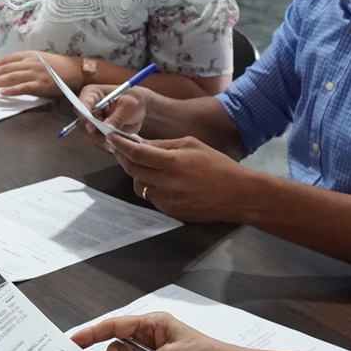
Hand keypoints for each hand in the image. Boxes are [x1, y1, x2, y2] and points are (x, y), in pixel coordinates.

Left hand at [0, 51, 76, 97]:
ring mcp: (35, 73)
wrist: (73, 70)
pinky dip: (11, 90)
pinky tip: (2, 93)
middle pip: (5, 69)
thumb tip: (9, 70)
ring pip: (11, 77)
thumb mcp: (39, 59)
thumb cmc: (56, 66)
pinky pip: (23, 87)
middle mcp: (30, 63)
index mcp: (29, 55)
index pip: (6, 60)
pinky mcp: (40, 84)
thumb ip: (25, 63)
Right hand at [76, 82, 147, 143]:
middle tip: (106, 136)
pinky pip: (99, 141)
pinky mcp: (99, 132)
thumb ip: (117, 117)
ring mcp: (93, 121)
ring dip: (102, 139)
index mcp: (92, 94)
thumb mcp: (128, 105)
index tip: (90, 125)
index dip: (83, 114)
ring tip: (117, 139)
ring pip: (90, 134)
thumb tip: (107, 128)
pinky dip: (107, 143)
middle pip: (83, 122)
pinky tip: (117, 142)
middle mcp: (89, 108)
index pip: (82, 103)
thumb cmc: (134, 99)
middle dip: (94, 131)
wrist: (141, 108)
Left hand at [108, 134, 251, 222]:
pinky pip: (152, 197)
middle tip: (121, 149)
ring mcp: (167, 200)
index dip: (121, 145)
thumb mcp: (192, 145)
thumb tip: (142, 144)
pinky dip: (152, 187)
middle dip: (124, 158)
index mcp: (172, 163)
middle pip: (133, 170)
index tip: (112, 138)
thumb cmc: (218, 165)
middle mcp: (166, 183)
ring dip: (138, 174)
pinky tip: (163, 180)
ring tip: (148, 165)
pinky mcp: (170, 212)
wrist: (238, 195)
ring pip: (140, 185)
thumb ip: (164, 145)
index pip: (136, 153)